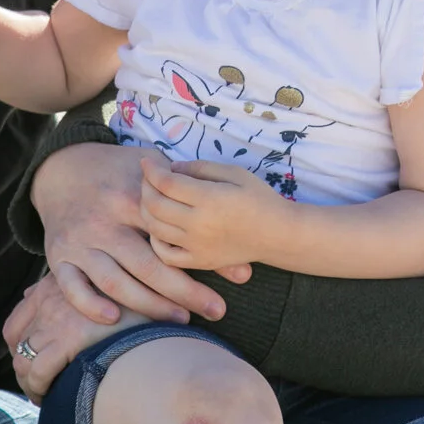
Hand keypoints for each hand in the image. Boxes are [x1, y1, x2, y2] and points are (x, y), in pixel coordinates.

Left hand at [1, 274, 140, 401]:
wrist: (158, 325)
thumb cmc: (131, 315)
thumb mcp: (99, 292)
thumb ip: (66, 293)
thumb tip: (31, 294)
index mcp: (57, 284)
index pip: (19, 317)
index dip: (20, 344)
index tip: (31, 363)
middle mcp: (53, 296)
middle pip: (18, 340)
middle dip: (23, 367)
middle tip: (37, 386)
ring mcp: (59, 318)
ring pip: (24, 358)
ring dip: (29, 382)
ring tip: (43, 396)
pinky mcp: (69, 339)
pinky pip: (38, 371)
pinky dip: (39, 388)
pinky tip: (48, 399)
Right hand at [35, 143, 240, 325]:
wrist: (63, 169)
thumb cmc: (119, 173)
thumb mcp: (158, 174)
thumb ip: (194, 203)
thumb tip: (232, 246)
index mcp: (130, 199)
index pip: (170, 235)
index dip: (202, 262)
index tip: (233, 283)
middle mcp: (104, 222)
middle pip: (146, 264)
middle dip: (183, 292)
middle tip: (215, 311)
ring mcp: (80, 242)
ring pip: (114, 280)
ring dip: (147, 305)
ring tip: (179, 319)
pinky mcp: (58, 257)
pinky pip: (71, 287)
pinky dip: (89, 305)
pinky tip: (114, 319)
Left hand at [139, 154, 287, 270]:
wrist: (278, 234)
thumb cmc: (259, 198)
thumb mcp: (235, 173)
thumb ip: (201, 168)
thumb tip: (171, 168)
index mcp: (209, 199)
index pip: (166, 183)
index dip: (151, 170)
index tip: (147, 161)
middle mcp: (198, 224)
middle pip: (154, 205)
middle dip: (145, 187)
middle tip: (149, 178)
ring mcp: (197, 246)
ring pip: (154, 228)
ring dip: (146, 210)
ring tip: (152, 198)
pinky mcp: (199, 262)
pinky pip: (165, 254)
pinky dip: (155, 240)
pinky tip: (160, 227)